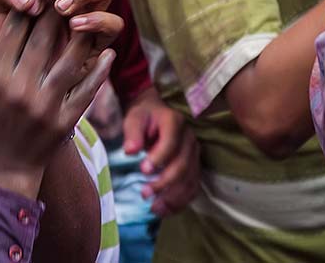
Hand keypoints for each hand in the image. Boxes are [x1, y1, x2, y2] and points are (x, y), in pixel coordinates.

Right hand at [0, 9, 114, 199]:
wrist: (6, 169)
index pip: (14, 31)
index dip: (28, 5)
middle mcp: (19, 90)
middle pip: (42, 40)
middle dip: (56, 11)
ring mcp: (44, 106)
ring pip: (68, 61)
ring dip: (81, 35)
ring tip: (90, 14)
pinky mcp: (64, 121)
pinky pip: (86, 91)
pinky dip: (99, 71)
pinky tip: (107, 53)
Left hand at [121, 89, 199, 215]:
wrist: (155, 115)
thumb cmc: (143, 117)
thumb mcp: (134, 119)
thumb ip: (133, 133)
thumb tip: (130, 151)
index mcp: (174, 122)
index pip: (170, 143)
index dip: (159, 158)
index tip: (143, 171)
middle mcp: (189, 138)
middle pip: (182, 164)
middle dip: (164, 183)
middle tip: (144, 194)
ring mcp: (194, 153)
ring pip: (190, 179)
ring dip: (174, 197)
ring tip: (155, 208)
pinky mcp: (194, 166)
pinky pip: (192, 187)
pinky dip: (181, 201)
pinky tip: (165, 210)